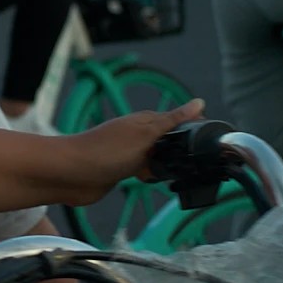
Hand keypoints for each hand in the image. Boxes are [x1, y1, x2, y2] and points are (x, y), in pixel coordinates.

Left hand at [57, 99, 206, 203]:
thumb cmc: (105, 151)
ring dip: (169, 164)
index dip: (194, 128)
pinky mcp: (123, 170)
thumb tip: (199, 102)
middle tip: (201, 162)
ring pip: (159, 157)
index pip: (178, 120)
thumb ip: (172, 121)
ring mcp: (131, 152)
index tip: (212, 139)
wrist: (71, 174)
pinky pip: (146, 170)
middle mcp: (139, 135)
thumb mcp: (145, 134)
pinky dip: (154, 175)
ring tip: (183, 173)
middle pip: (170, 141)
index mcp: (146, 121)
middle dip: (184, 150)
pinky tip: (158, 181)